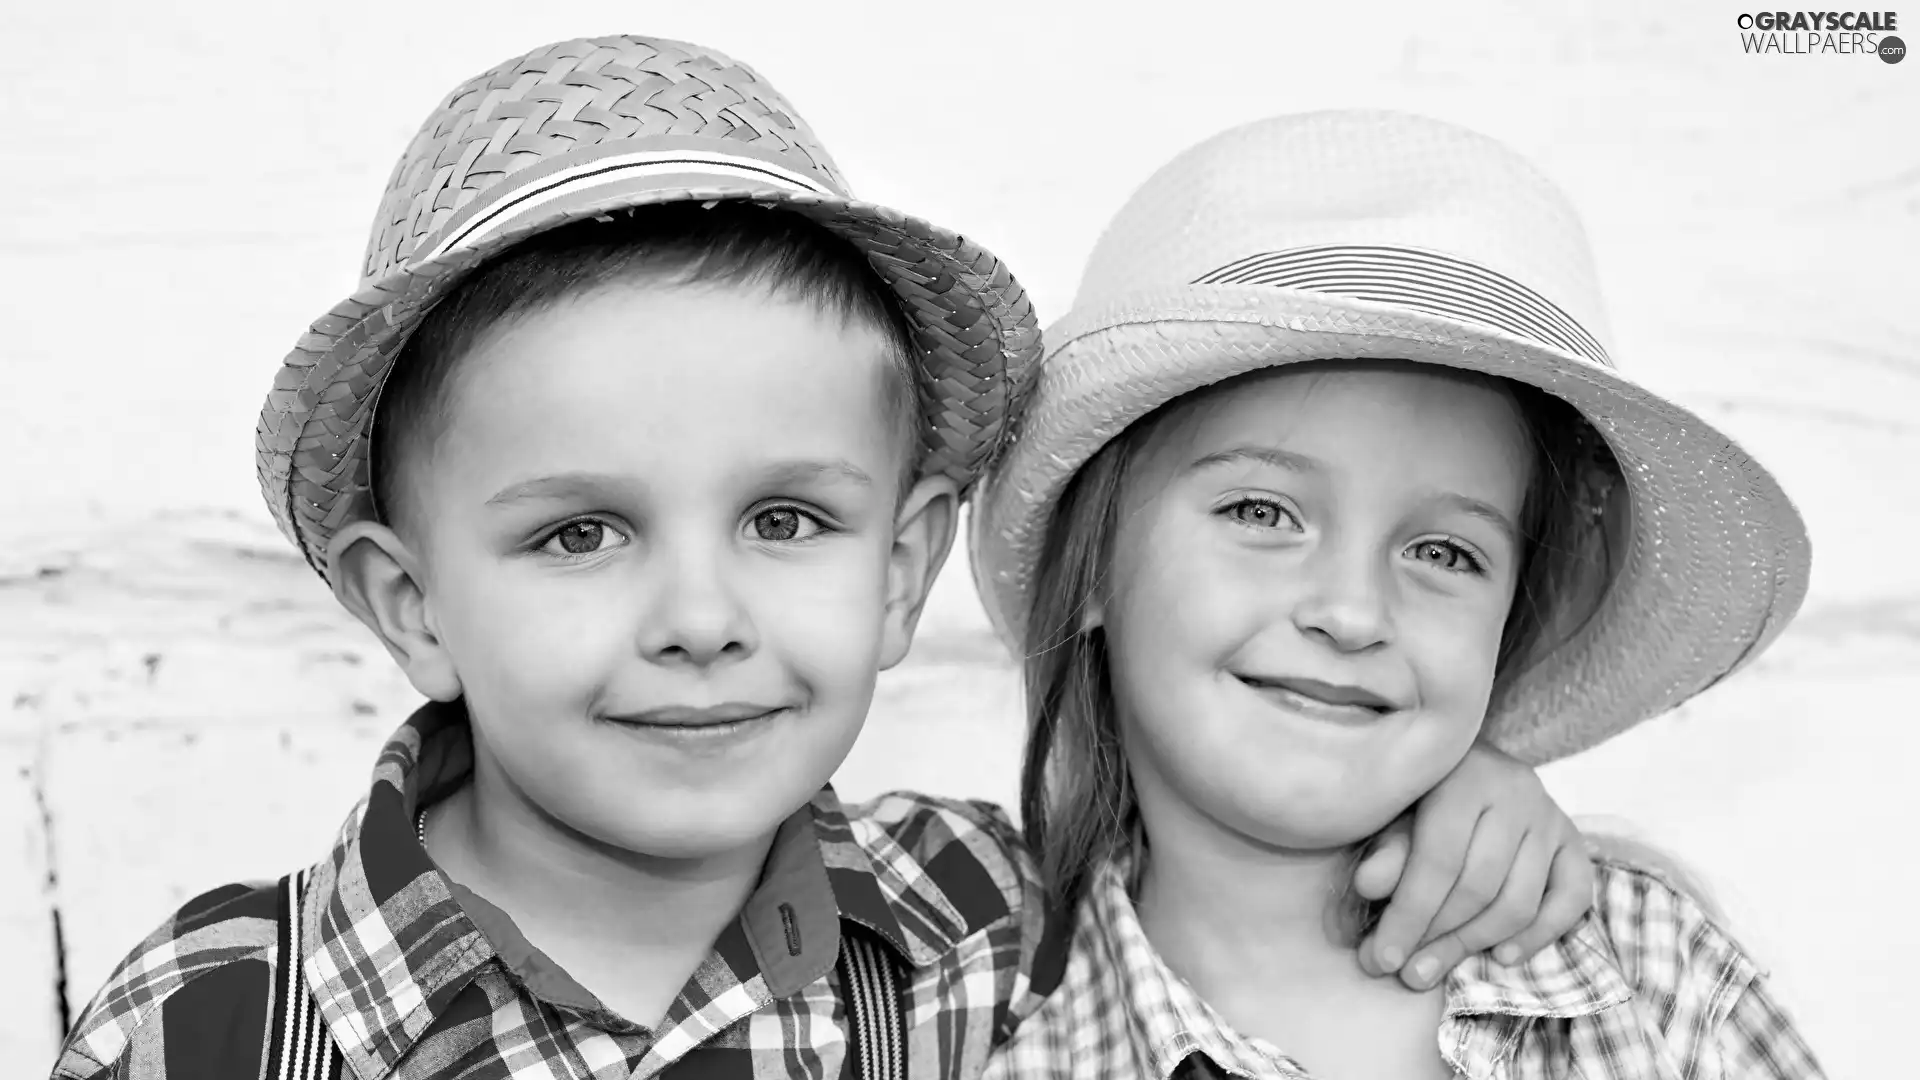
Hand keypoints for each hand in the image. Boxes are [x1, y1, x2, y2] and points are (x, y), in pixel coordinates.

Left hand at [1351, 741, 1593, 989]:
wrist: (1468, 761)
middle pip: (1479, 887)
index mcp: (1464, 776)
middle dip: (1437, 938)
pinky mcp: (1574, 842)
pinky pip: (1572, 899)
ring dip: (1475, 944)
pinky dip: (1540, 935)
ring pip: (1520, 901)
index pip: (1439, 861)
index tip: (1382, 958)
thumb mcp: (1394, 810)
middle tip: (1407, 972)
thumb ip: (1387, 849)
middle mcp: (1517, 792)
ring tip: (1435, 967)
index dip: (1409, 916)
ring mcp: (1551, 817)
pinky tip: (1503, 956)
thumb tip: (1370, 887)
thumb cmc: (1422, 789)